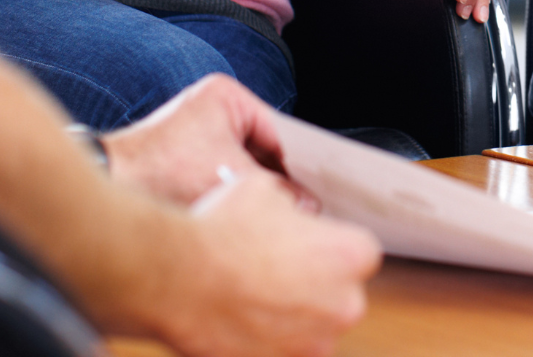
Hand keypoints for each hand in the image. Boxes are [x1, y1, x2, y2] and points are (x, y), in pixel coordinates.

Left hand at [104, 73, 307, 208]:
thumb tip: (307, 206)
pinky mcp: (184, 159)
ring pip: (245, 165)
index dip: (303, 164)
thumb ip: (275, 191)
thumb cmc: (159, 172)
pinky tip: (248, 216)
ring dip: (256, 190)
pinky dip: (235, 194)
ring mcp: (197, 133)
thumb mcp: (229, 178)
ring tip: (278, 213)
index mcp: (225, 95)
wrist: (105, 186)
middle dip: (280, 180)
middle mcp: (211, 108)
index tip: (323, 190)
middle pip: (264, 149)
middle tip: (307, 206)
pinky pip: (224, 175)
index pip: (280, 131)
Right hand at [145, 172, 379, 356]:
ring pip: (311, 331)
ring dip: (289, 319)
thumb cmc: (222, 231)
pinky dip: (263, 343)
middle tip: (272, 271)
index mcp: (353, 255)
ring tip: (249, 297)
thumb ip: (293, 208)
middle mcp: (344, 306)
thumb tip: (289, 215)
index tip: (302, 247)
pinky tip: (237, 321)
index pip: (357, 253)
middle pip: (339, 296)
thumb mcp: (266, 192)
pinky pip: (279, 354)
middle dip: (312, 287)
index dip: (325, 248)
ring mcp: (313, 345)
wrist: (175, 275)